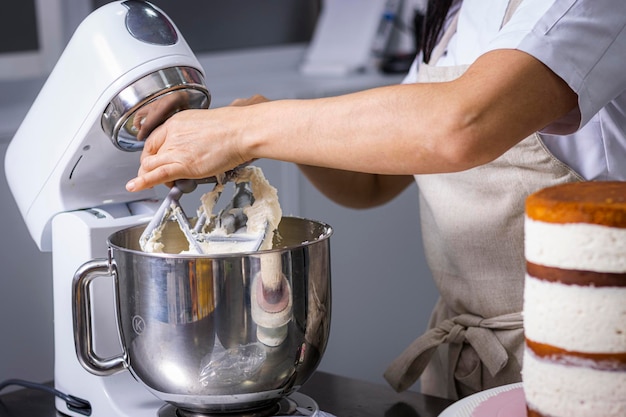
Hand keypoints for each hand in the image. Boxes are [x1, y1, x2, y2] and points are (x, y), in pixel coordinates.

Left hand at [125, 95, 268, 191]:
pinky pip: (156, 175)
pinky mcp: (183, 164)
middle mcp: (172, 134)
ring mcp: (176, 149)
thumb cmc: (233, 128)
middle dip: (151, 167)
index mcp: (177, 122)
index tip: (156, 160)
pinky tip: (135, 186)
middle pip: (150, 154)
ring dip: (150, 176)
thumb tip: (196, 147)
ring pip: (151, 166)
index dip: (152, 154)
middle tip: (161, 175)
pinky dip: (143, 182)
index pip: (154, 140)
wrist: (241, 131)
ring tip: (158, 184)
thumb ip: (195, 137)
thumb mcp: (206, 125)